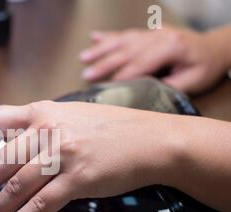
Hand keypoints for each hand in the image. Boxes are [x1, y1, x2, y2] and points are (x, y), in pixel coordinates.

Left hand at [0, 101, 180, 211]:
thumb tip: (11, 144)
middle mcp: (46, 131)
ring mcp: (61, 155)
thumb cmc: (110, 129)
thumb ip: (39, 126)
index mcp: (42, 112)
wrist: (150, 140)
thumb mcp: (69, 115)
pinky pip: (40, 204)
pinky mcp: (76, 179)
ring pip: (15, 185)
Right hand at [79, 25, 230, 93]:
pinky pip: (126, 33)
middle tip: (86, 74)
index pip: (141, 63)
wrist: (214, 49)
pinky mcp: (148, 32)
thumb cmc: (205, 67)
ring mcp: (153, 32)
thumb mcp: (192, 82)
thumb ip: (167, 86)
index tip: (106, 87)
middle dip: (105, 63)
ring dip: (102, 49)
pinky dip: (109, 36)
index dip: (123, 75)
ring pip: (123, 40)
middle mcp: (160, 35)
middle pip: (127, 50)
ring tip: (84, 57)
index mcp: (172, 46)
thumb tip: (144, 93)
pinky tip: (94, 37)